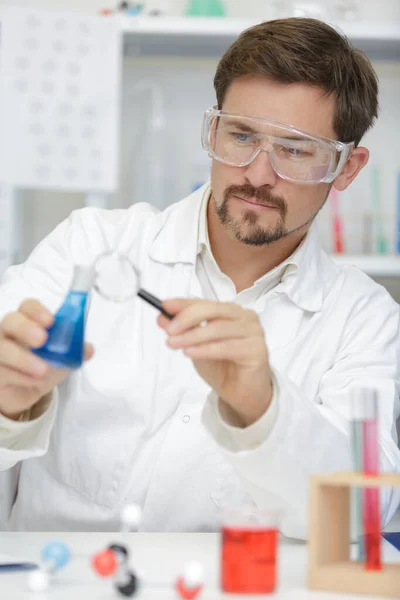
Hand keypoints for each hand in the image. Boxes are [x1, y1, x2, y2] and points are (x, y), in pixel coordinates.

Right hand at [0, 299, 93, 420]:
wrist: (26, 392)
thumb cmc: (42, 365)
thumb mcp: (63, 358)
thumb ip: (75, 351)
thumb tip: (88, 349)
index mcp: (27, 322)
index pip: (27, 307)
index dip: (37, 311)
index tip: (50, 321)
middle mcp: (9, 333)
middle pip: (9, 321)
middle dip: (25, 328)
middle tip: (42, 340)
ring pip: (2, 349)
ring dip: (24, 359)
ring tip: (42, 370)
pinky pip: (2, 371)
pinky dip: (20, 377)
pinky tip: (33, 381)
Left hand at [158, 298, 272, 426]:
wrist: (242, 394)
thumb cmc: (222, 368)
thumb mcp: (195, 347)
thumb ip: (182, 332)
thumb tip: (162, 318)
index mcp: (230, 312)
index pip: (204, 303)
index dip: (184, 303)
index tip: (164, 305)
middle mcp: (245, 317)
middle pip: (213, 310)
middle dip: (187, 318)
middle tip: (169, 330)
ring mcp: (254, 332)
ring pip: (219, 328)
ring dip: (193, 336)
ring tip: (174, 344)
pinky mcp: (257, 350)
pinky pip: (227, 347)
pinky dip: (205, 349)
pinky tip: (190, 353)